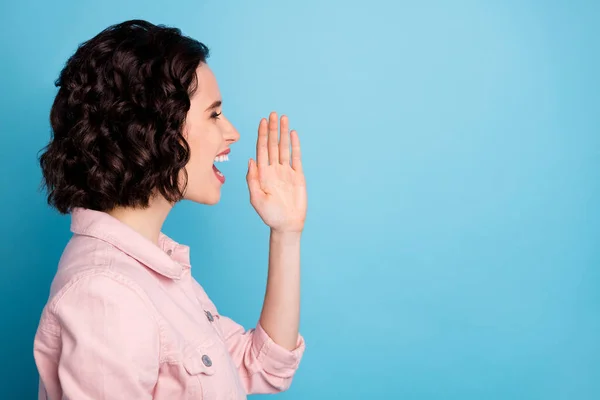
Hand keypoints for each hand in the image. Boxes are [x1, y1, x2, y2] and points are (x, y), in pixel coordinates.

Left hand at [246, 112, 306, 232]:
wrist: (286, 225)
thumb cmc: (269, 214)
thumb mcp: (256, 198)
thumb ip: (252, 179)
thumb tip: (251, 160)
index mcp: (262, 173)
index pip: (261, 149)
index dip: (261, 135)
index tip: (262, 121)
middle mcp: (273, 169)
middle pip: (272, 144)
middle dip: (272, 129)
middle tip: (272, 114)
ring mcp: (286, 171)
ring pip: (284, 148)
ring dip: (283, 133)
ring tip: (283, 118)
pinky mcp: (298, 176)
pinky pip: (296, 157)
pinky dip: (295, 145)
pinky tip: (293, 134)